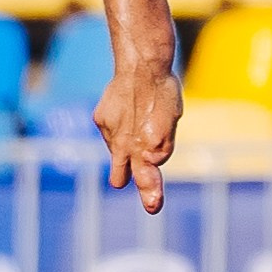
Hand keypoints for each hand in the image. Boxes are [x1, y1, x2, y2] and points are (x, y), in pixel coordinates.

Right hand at [94, 67, 180, 214]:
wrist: (141, 65)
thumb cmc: (163, 92)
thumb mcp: (172, 122)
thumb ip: (163, 147)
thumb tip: (151, 161)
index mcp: (145, 148)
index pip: (146, 179)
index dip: (150, 194)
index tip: (153, 207)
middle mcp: (123, 144)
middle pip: (118, 175)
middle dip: (124, 177)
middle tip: (130, 173)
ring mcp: (109, 131)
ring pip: (115, 148)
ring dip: (125, 143)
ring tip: (138, 119)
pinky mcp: (100, 118)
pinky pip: (109, 131)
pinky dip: (118, 125)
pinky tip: (127, 109)